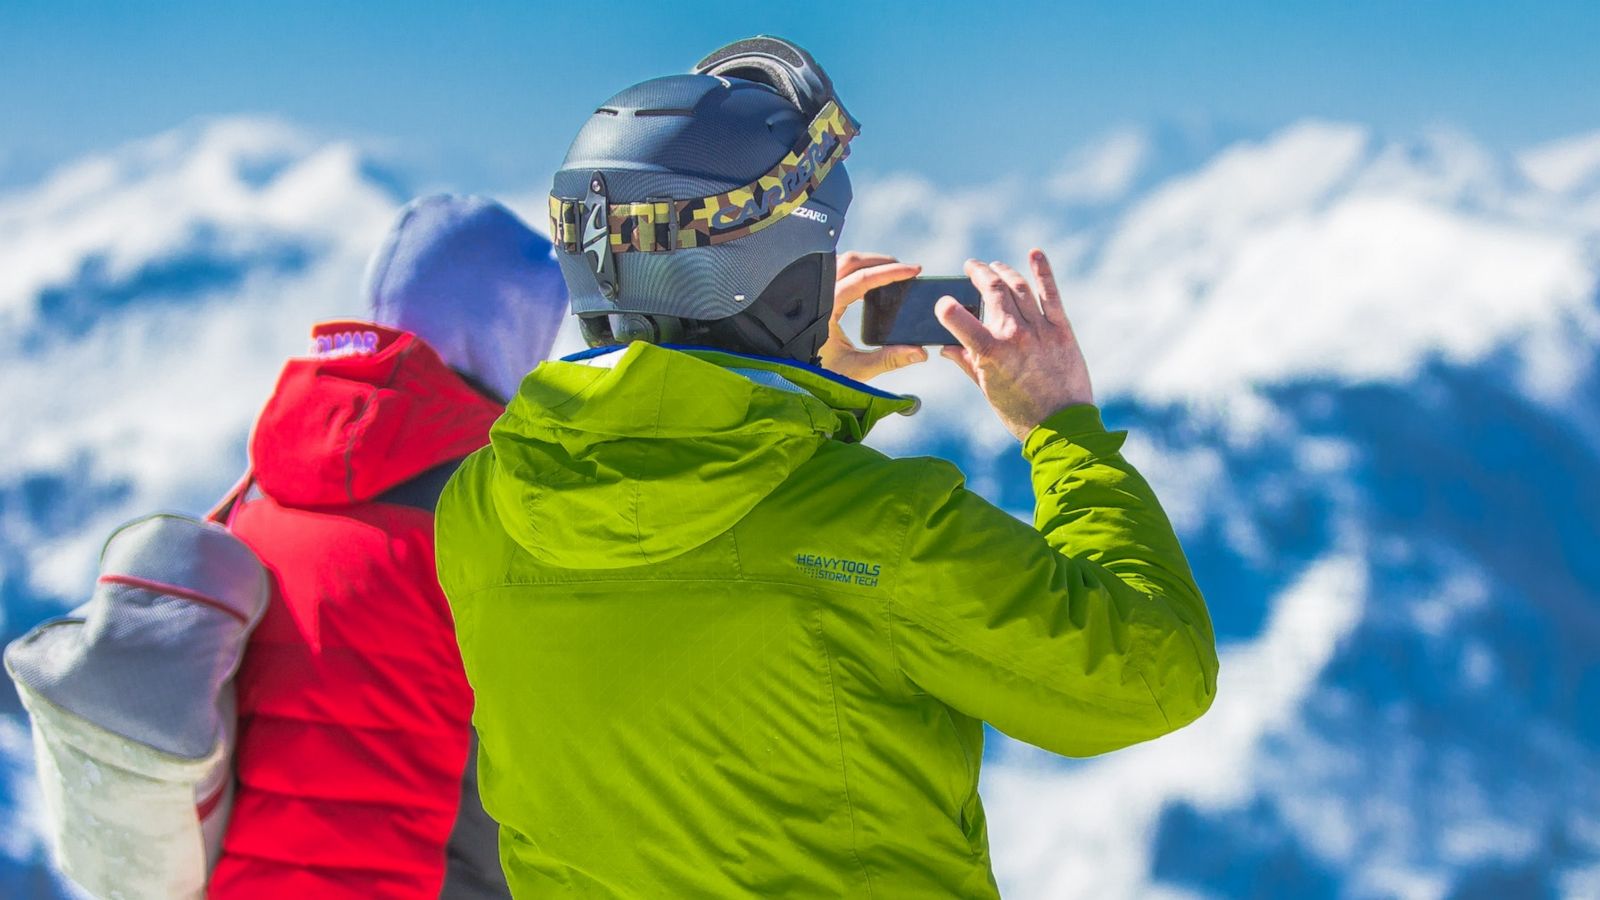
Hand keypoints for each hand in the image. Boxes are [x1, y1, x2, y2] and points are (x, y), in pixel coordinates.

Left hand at [817, 251, 929, 381]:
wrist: (793, 377)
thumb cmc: (819, 375)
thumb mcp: (856, 369)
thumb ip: (888, 360)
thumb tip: (920, 352)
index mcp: (825, 310)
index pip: (861, 280)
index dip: (890, 272)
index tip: (912, 270)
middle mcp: (817, 297)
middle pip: (851, 262)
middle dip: (880, 261)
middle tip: (905, 268)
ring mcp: (814, 295)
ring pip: (841, 263)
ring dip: (866, 262)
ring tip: (890, 271)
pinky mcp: (815, 300)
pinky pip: (835, 273)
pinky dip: (854, 271)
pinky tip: (868, 283)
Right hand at [936, 250, 1093, 440]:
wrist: (1062, 427)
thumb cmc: (1020, 413)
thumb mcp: (986, 390)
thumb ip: (966, 363)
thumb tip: (945, 348)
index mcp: (989, 353)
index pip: (957, 318)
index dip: (945, 306)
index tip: (943, 302)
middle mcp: (1014, 335)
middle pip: (992, 290)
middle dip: (978, 273)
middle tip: (972, 267)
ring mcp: (1040, 329)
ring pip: (1018, 287)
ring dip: (1004, 271)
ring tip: (995, 266)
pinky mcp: (1061, 329)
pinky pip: (1051, 294)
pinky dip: (1042, 271)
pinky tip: (1034, 254)